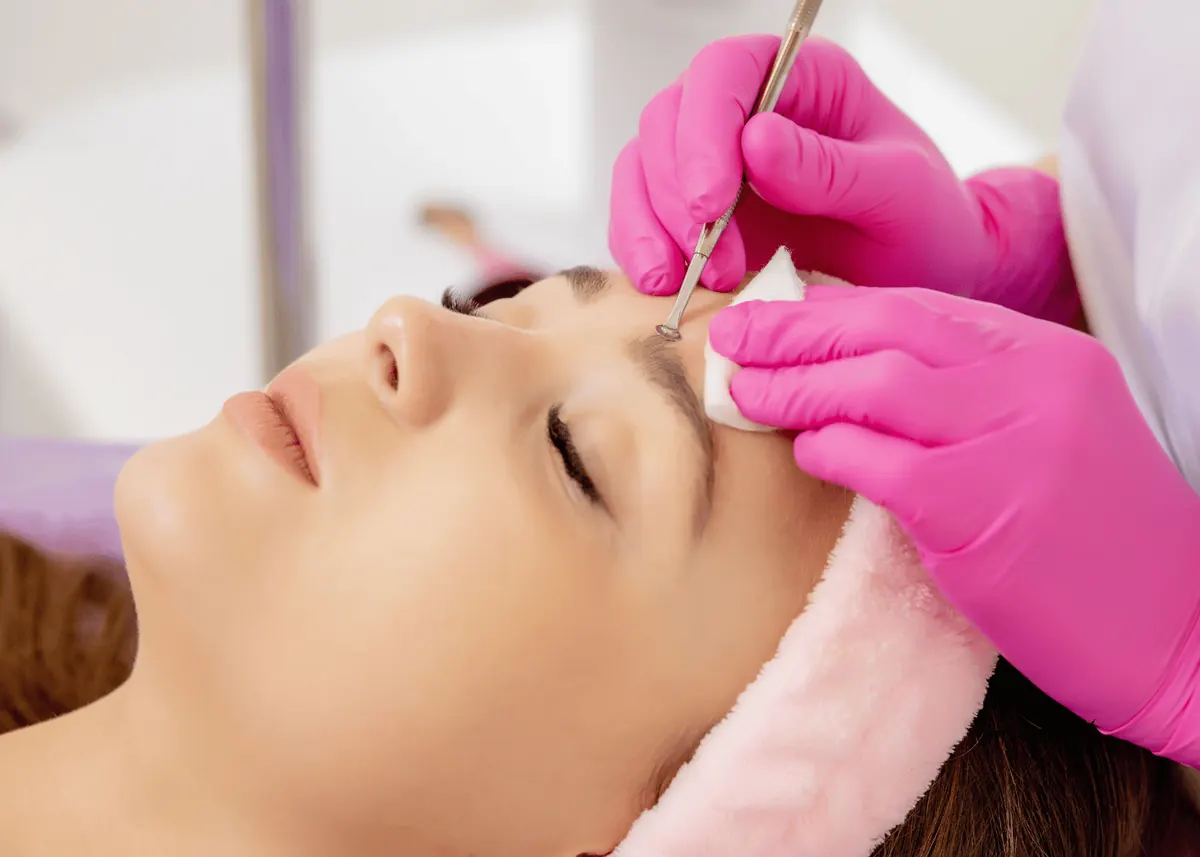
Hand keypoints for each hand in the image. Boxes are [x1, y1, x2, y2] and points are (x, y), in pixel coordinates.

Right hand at [609, 35, 1074, 322]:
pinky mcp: (691, 215)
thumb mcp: (898, 192)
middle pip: (668, 121)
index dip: (704, 130)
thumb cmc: (924, 221)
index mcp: (801, 80)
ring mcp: (711, 163)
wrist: (922, 277)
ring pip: (641, 169)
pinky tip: (668, 287)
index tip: (711, 205)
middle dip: (675, 194)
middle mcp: (745, 111)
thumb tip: (755, 140)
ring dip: (652, 228)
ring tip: (690, 284)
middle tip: (712, 261)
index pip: (726, 71)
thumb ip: (830, 169)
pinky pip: (640, 219)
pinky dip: (642, 252)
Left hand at [709, 287, 1199, 764]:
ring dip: (795, 385)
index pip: (922, 307)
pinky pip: (879, 464)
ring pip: (875, 387)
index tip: (780, 312)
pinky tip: (803, 449)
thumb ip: (972, 392)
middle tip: (735, 336)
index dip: (837, 308)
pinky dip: (829, 449)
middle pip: (888, 331)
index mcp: (1051, 355)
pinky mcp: (982, 513)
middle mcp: (1035, 384)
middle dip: (797, 329)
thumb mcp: (1052, 432)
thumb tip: (859, 369)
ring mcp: (1011, 444)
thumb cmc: (1101, 536)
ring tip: (742, 389)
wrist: (1181, 628)